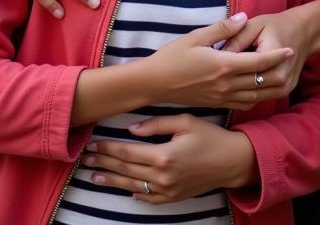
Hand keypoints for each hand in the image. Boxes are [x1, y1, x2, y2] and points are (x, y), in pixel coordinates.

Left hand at [83, 115, 256, 201]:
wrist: (232, 162)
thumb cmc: (211, 137)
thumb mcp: (186, 121)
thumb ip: (157, 124)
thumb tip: (132, 129)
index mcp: (164, 155)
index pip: (128, 153)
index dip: (109, 149)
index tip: (93, 145)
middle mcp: (163, 177)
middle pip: (126, 170)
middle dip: (105, 164)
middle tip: (87, 160)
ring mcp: (168, 190)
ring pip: (133, 186)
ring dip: (112, 182)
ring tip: (95, 177)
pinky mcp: (174, 197)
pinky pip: (149, 198)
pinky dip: (135, 194)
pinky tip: (125, 191)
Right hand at [144, 13, 293, 109]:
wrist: (153, 84)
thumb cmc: (172, 57)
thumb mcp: (196, 37)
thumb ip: (222, 28)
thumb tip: (243, 17)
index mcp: (223, 65)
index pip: (257, 62)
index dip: (276, 56)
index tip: (290, 49)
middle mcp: (226, 84)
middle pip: (260, 80)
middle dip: (278, 71)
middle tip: (291, 62)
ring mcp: (221, 97)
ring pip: (254, 95)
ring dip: (269, 86)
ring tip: (280, 76)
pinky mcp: (216, 104)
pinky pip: (243, 103)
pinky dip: (255, 97)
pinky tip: (257, 90)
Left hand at [221, 7, 314, 97]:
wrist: (303, 32)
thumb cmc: (275, 25)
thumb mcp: (254, 24)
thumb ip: (236, 38)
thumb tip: (218, 54)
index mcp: (270, 56)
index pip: (241, 67)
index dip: (223, 66)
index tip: (210, 62)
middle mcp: (280, 76)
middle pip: (246, 85)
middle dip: (228, 82)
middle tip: (212, 76)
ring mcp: (284, 87)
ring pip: (253, 96)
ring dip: (237, 93)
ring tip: (221, 85)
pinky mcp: (285, 92)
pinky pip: (261, 98)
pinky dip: (247, 96)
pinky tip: (235, 90)